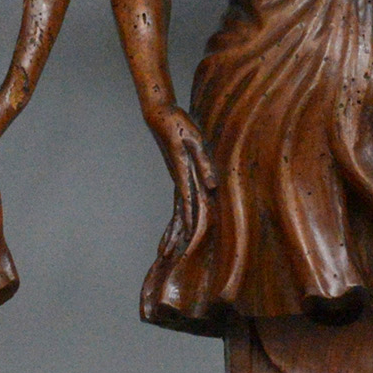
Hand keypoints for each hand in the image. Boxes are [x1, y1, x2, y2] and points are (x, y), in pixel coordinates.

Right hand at [147, 105, 217, 250]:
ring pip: (176, 211)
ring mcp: (177, 179)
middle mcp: (178, 179)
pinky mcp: (178, 176)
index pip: (189, 201)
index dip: (190, 221)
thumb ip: (204, 162)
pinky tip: (174, 230)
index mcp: (183, 172)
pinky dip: (176, 218)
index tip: (187, 238)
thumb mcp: (194, 139)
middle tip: (166, 256)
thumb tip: (213, 185)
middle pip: (178, 212)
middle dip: (174, 236)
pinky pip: (179, 201)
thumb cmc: (178, 123)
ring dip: (171, 233)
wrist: (159, 115)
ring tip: (163, 253)